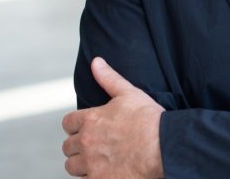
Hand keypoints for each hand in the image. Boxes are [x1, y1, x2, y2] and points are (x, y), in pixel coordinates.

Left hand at [62, 57, 164, 177]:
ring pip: (72, 166)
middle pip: (67, 146)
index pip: (68, 123)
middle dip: (78, 144)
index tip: (87, 126)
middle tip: (96, 143)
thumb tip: (96, 62)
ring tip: (99, 159)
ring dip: (81, 163)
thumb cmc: (147, 118)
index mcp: (91, 119)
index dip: (76, 124)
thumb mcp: (129, 92)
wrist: (162, 145)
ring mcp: (90, 164)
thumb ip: (108, 78)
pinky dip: (90, 177)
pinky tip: (105, 171)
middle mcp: (86, 142)